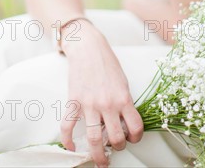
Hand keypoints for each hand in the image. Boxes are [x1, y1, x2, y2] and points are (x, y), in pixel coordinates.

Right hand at [60, 22, 143, 167]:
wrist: (88, 47)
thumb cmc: (107, 62)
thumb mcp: (123, 82)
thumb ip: (124, 102)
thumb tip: (123, 122)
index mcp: (123, 98)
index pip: (136, 127)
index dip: (136, 138)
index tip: (132, 138)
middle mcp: (108, 103)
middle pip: (115, 138)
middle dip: (117, 148)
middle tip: (114, 150)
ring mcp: (89, 104)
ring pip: (94, 139)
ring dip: (97, 154)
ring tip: (99, 160)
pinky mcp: (74, 101)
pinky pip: (68, 126)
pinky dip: (68, 141)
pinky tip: (71, 147)